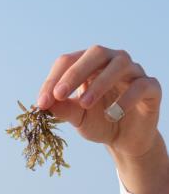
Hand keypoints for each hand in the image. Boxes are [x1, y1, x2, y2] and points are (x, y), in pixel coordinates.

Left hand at [37, 45, 161, 157]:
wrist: (124, 140)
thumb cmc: (98, 122)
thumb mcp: (76, 117)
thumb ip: (62, 109)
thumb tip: (43, 103)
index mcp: (89, 64)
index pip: (68, 61)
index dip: (53, 80)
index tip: (42, 102)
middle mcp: (112, 61)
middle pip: (95, 53)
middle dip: (74, 73)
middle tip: (60, 94)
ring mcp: (133, 72)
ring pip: (119, 65)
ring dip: (99, 83)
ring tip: (84, 104)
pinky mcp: (151, 88)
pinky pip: (142, 85)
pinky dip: (126, 98)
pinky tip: (112, 113)